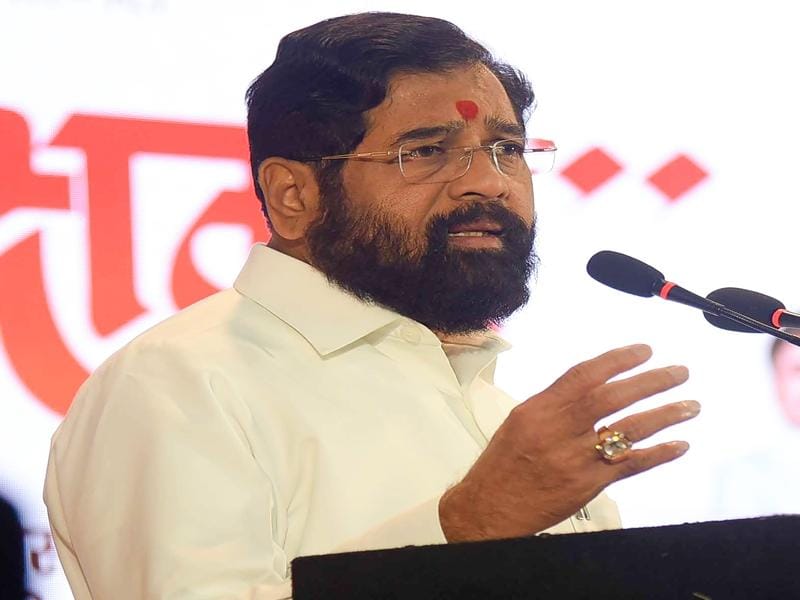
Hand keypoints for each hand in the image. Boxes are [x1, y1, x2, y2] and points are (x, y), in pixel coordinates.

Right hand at [439, 344, 698, 540]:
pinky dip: (658, 454)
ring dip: (664, 415)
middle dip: (650, 382)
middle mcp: (557, 431)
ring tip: (692, 405)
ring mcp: (575, 459)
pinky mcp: (588, 486)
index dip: (617, 360)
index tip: (644, 351)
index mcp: (538, 409)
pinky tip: (679, 445)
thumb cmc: (504, 463)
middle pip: (611, 398)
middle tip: (679, 372)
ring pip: (628, 430)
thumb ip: (555, 403)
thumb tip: (594, 385)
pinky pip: (630, 466)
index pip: (583, 376)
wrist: (490, 510)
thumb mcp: (521, 421)